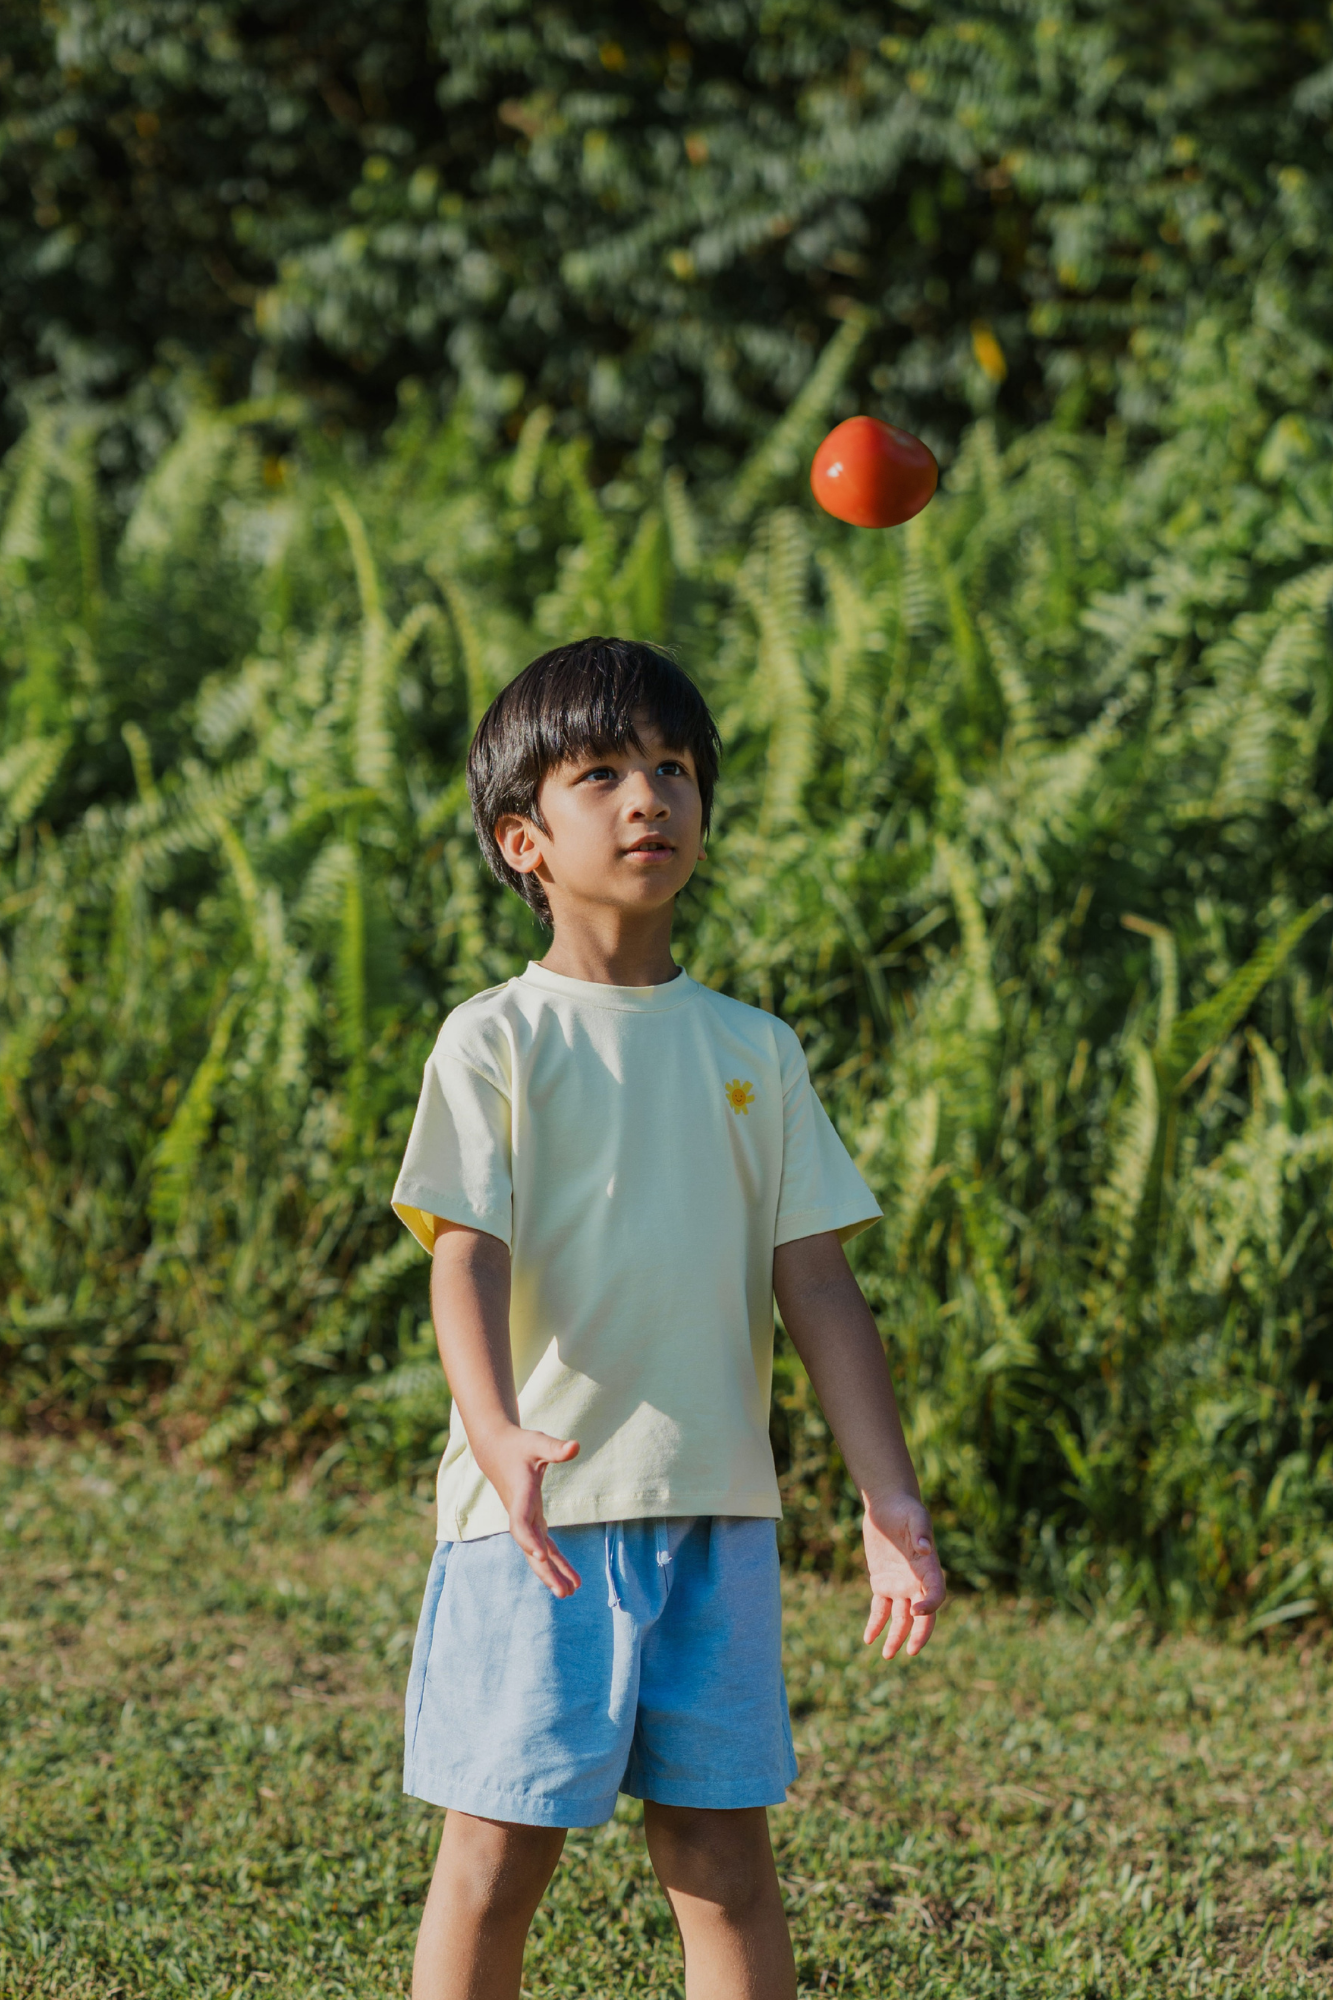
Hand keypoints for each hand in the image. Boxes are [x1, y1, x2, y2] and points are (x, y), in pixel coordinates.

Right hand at [475, 1424, 582, 1597]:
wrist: (497, 1450)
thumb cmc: (519, 1445)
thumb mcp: (537, 1442)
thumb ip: (555, 1448)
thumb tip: (576, 1446)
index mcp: (521, 1495)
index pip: (521, 1522)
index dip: (529, 1539)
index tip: (541, 1555)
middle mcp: (520, 1513)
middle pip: (530, 1547)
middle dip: (545, 1570)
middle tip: (562, 1592)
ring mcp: (525, 1519)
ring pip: (537, 1553)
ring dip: (552, 1573)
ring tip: (570, 1592)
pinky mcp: (532, 1520)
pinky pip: (545, 1546)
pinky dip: (557, 1561)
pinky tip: (572, 1579)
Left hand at [862, 1491, 944, 1659]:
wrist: (887, 1506)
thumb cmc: (905, 1509)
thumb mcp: (916, 1516)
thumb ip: (921, 1532)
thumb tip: (925, 1549)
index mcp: (930, 1569)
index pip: (936, 1594)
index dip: (929, 1605)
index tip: (915, 1612)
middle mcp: (916, 1582)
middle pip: (921, 1616)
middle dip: (918, 1635)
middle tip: (910, 1651)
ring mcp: (899, 1585)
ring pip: (899, 1618)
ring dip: (894, 1637)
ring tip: (887, 1655)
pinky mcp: (882, 1583)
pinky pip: (880, 1609)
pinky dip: (875, 1624)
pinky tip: (868, 1639)